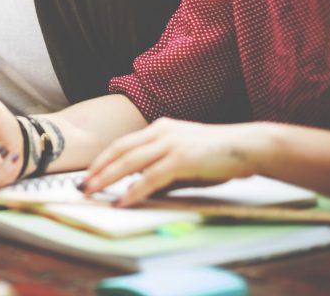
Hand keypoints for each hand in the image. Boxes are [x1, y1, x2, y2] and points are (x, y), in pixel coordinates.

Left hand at [82, 118, 276, 206]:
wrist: (250, 146)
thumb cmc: (219, 155)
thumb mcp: (184, 160)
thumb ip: (161, 170)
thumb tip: (139, 188)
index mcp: (160, 128)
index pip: (122, 144)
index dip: (102, 159)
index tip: (88, 174)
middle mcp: (161, 132)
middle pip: (119, 151)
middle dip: (97, 170)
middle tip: (80, 186)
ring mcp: (171, 143)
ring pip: (129, 162)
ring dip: (106, 179)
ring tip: (92, 193)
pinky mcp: (182, 158)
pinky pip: (150, 177)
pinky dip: (134, 191)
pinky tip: (122, 201)